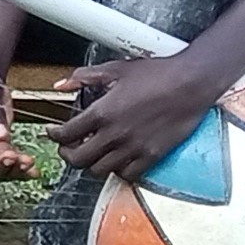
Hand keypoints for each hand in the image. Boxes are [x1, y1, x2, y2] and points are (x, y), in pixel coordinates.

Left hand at [51, 52, 233, 179]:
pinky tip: (117, 158)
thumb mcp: (115, 69)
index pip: (65, 135)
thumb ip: (84, 77)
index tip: (53, 132)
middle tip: (69, 147)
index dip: (54, 136)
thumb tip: (61, 84)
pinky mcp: (153, 155)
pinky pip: (128, 174)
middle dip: (68, 154)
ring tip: (93, 152)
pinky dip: (118, 170)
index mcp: (102, 113)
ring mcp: (134, 147)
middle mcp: (115, 134)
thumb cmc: (156, 73)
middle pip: (78, 159)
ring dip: (92, 163)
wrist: (191, 83)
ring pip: (100, 170)